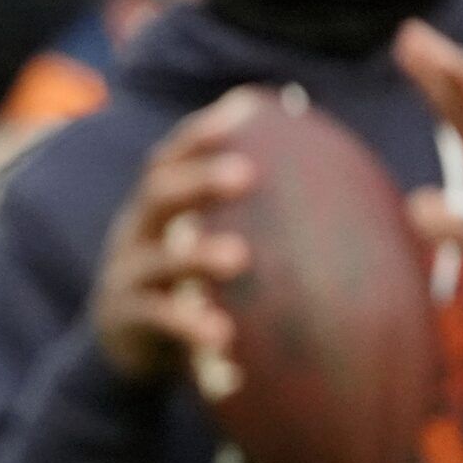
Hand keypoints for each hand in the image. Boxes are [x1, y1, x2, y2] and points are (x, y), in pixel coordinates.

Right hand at [92, 88, 258, 383]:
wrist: (126, 350)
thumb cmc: (187, 287)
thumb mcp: (202, 247)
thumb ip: (247, 219)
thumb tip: (337, 178)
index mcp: (157, 211)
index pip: (170, 160)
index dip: (199, 136)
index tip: (243, 112)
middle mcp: (135, 236)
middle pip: (158, 194)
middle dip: (198, 181)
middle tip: (246, 174)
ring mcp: (126, 279)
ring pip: (157, 261)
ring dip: (196, 255)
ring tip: (238, 257)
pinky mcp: (124, 323)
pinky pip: (156, 320)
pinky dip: (187, 325)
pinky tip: (221, 335)